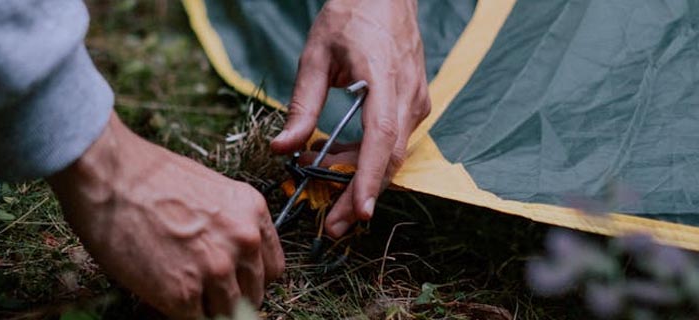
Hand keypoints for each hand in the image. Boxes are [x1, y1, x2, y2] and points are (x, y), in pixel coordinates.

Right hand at [47, 116, 284, 318]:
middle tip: (204, 291)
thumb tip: (228, 258)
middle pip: (254, 294)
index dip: (251, 279)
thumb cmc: (147, 177)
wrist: (109, 175)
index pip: (272, 268)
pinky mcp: (182, 295)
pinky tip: (163, 296)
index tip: (236, 282)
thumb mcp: (209, 192)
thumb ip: (228, 226)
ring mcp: (215, 271)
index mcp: (252, 213)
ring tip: (180, 291)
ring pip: (227, 313)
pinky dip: (181, 314)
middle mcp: (242, 242)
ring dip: (206, 308)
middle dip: (230, 296)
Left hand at [271, 0, 430, 237]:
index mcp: (384, 78)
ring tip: (326, 199)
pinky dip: (366, 159)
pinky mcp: (414, 104)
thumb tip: (283, 149)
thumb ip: (301, 104)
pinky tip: (337, 163)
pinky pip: (392, 142)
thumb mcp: (315, 55)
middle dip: (361, 197)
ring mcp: (416, 101)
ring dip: (361, 180)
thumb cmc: (350, 16)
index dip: (369, 178)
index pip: (381, 136)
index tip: (359, 212)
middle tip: (332, 227)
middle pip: (389, 159)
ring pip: (391, 155)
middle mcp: (408, 94)